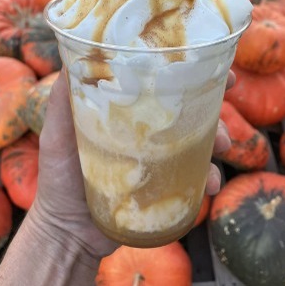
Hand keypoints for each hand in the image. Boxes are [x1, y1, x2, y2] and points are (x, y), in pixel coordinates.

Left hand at [31, 69, 234, 257]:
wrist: (68, 231)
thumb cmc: (58, 177)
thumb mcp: (56, 134)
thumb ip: (62, 100)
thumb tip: (70, 58)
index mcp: (126, 112)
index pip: (158, 81)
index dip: (184, 66)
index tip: (208, 54)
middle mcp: (147, 131)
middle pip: (188, 106)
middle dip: (213, 97)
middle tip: (228, 88)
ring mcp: (160, 160)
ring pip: (201, 139)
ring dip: (219, 137)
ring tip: (222, 145)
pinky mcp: (168, 188)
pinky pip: (197, 177)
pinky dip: (209, 177)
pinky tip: (208, 184)